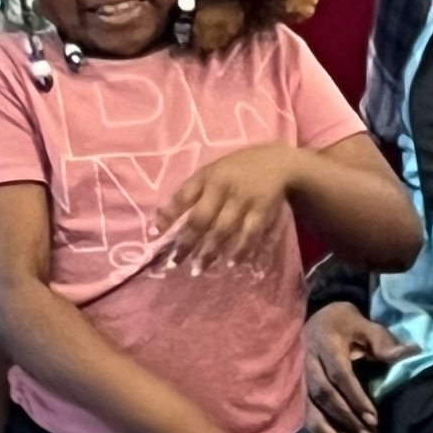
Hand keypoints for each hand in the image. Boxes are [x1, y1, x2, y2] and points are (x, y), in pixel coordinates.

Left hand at [160, 144, 297, 270]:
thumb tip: (162, 219)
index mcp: (208, 177)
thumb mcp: (211, 172)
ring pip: (223, 230)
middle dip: (186, 243)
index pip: (183, 197)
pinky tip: (231, 263)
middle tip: (174, 263)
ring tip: (198, 269)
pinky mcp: (262, 210)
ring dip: (210, 251)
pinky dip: (240, 249)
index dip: (168, 215)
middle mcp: (223, 188)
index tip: (155, 235)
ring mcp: (243, 200)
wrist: (277, 163)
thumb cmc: (236, 170)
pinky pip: (249, 234)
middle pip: (201, 219)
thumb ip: (189, 192)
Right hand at [305, 299, 411, 432]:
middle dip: (344, 417)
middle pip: (323, 393)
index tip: (373, 418)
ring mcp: (299, 374)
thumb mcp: (365, 325)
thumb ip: (383, 342)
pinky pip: (302, 408)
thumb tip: (410, 352)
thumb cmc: (346, 323)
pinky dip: (314, 428)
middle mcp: (308, 360)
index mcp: (326, 344)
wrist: (317, 318)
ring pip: (309, 403)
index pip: (340, 374)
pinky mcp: (296, 385)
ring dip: (325, 427)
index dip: (355, 397)